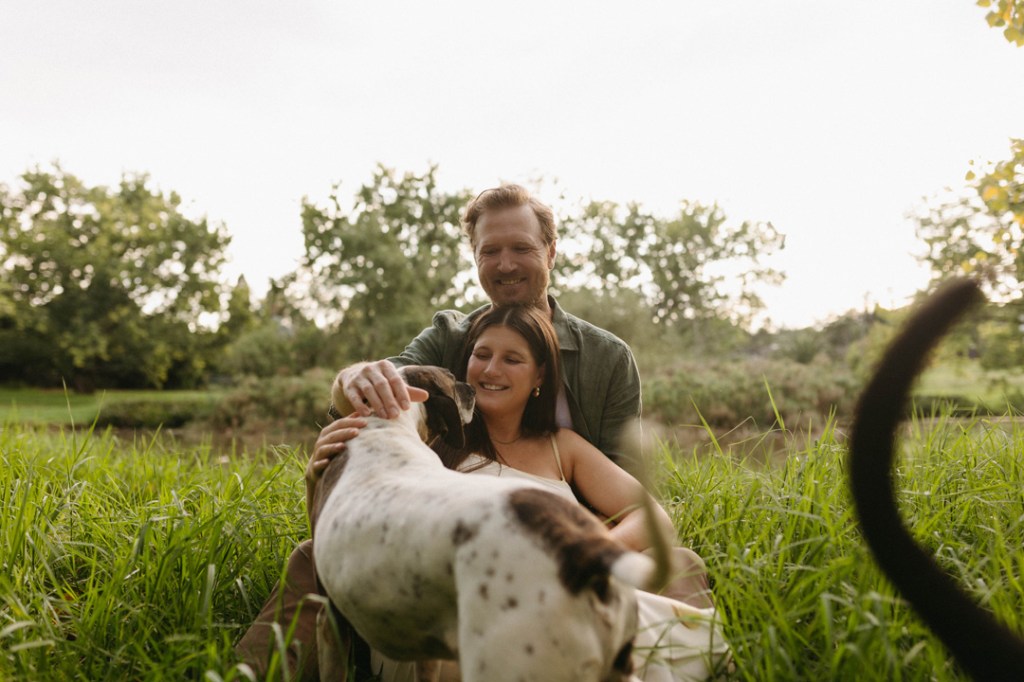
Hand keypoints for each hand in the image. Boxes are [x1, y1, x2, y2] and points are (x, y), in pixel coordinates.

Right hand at [306, 415, 366, 529]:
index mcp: (327, 434)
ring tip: (343, 446)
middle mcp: (321, 443)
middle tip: (357, 432)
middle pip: (331, 435)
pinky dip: (321, 463)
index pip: (338, 424)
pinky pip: (316, 466)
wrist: (317, 472)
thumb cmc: (334, 453)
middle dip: (344, 433)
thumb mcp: (341, 438)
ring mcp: (317, 456)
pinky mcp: (314, 470)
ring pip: (323, 448)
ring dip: (332, 447)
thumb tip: (360, 412)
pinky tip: (327, 462)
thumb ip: (348, 425)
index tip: (365, 422)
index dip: (351, 422)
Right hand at [334, 361, 428, 419]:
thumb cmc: (380, 382)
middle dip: (389, 401)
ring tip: (384, 417)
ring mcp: (359, 377)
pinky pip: (354, 396)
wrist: (354, 375)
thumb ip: (408, 391)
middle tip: (395, 415)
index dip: (401, 393)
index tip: (406, 408)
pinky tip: (366, 414)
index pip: (395, 380)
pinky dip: (359, 405)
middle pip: (382, 385)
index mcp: (385, 366)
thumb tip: (426, 396)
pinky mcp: (349, 386)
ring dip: (377, 404)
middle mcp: (371, 369)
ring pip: (369, 390)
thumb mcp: (393, 383)